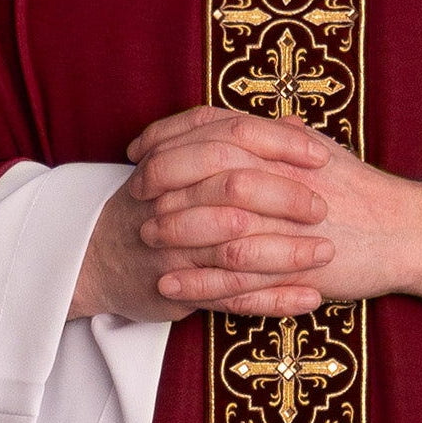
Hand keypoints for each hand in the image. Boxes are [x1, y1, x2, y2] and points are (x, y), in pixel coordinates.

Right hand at [69, 107, 334, 320]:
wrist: (93, 256)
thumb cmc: (152, 204)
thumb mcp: (181, 161)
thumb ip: (234, 144)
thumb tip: (294, 123)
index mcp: (175, 160)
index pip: (232, 138)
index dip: (280, 144)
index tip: (321, 156)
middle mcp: (172, 201)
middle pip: (234, 188)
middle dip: (286, 197)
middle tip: (323, 207)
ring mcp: (175, 249)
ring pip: (236, 249)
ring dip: (288, 253)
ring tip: (327, 254)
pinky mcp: (179, 290)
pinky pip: (232, 298)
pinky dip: (275, 300)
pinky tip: (310, 298)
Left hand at [133, 114, 421, 321]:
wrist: (406, 231)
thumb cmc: (363, 192)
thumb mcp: (318, 150)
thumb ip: (276, 135)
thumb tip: (243, 119)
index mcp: (281, 147)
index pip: (211, 129)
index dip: (167, 138)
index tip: (139, 149)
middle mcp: (279, 179)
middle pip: (202, 173)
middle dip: (160, 184)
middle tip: (135, 195)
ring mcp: (283, 225)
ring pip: (212, 225)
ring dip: (171, 233)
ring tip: (143, 240)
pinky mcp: (290, 269)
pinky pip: (232, 277)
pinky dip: (195, 280)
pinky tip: (169, 284)